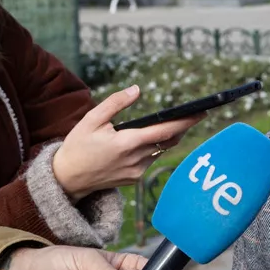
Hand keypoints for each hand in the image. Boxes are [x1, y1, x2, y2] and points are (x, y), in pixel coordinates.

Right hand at [51, 85, 203, 200]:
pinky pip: (151, 160)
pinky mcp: (135, 179)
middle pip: (168, 141)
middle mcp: (136, 160)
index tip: (201, 113)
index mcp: (126, 143)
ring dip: (167, 138)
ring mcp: (137, 172)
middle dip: (181, 127)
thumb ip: (115, 103)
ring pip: (161, 151)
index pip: (165, 131)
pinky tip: (151, 140)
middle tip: (193, 114)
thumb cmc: (78, 146)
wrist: (67, 178)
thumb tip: (137, 89)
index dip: (185, 122)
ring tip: (174, 123)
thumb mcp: (91, 119)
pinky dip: (154, 148)